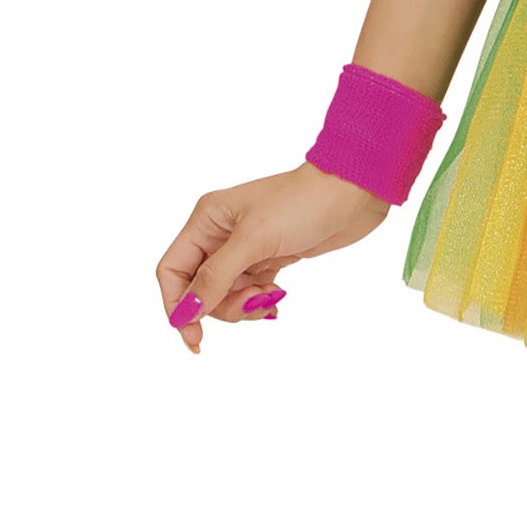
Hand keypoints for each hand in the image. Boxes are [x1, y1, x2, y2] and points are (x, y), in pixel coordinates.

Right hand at [156, 162, 390, 352]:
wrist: (355, 192)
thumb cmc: (304, 203)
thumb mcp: (254, 240)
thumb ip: (215, 278)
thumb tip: (184, 314)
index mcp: (208, 218)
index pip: (172, 270)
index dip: (176, 305)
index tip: (194, 335)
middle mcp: (221, 232)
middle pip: (198, 289)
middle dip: (220, 306)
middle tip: (253, 302)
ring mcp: (246, 247)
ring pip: (224, 295)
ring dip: (243, 305)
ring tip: (270, 297)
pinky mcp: (269, 258)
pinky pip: (249, 292)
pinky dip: (258, 301)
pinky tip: (276, 298)